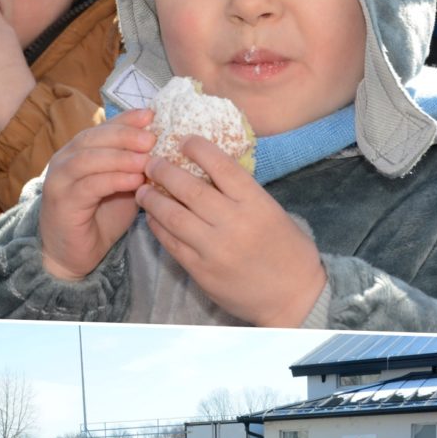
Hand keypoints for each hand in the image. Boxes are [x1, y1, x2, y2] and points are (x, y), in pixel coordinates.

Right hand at [40, 109, 157, 280]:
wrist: (74, 253)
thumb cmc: (101, 216)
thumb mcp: (125, 185)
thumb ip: (138, 166)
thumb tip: (167, 148)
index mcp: (81, 151)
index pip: (103, 127)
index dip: (127, 119)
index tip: (152, 114)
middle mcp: (66, 160)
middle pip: (94, 138)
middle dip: (125, 135)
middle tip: (152, 138)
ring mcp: (60, 180)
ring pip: (88, 159)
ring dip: (120, 157)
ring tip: (147, 160)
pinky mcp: (62, 202)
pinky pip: (88, 186)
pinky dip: (113, 180)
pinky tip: (135, 182)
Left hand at [137, 138, 326, 326]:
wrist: (293, 297)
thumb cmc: (289, 252)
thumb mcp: (275, 214)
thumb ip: (244, 196)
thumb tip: (209, 174)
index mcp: (257, 205)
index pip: (222, 167)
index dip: (199, 149)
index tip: (185, 140)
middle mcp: (234, 223)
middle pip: (190, 189)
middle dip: (165, 171)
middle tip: (151, 163)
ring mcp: (214, 248)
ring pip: (173, 215)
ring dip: (152, 199)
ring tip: (143, 189)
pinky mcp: (200, 269)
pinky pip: (170, 242)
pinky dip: (157, 226)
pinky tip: (152, 217)